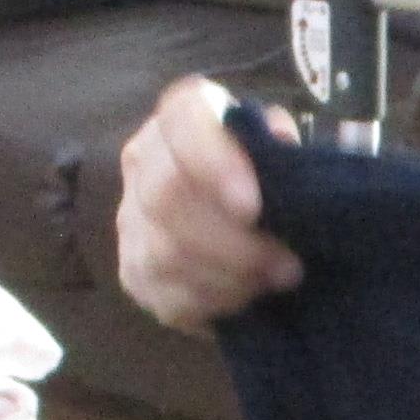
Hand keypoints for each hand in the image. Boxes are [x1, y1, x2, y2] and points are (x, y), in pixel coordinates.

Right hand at [115, 77, 301, 329]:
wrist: (254, 233)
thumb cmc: (273, 184)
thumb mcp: (287, 156)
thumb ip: (285, 150)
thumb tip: (279, 143)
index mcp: (182, 116)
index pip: (183, 120)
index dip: (213, 162)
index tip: (252, 206)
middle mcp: (144, 158)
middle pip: (167, 196)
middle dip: (234, 241)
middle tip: (287, 264)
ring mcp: (131, 218)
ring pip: (166, 253)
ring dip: (230, 277)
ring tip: (275, 282)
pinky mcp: (133, 272)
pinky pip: (165, 294)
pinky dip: (214, 303)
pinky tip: (246, 299)